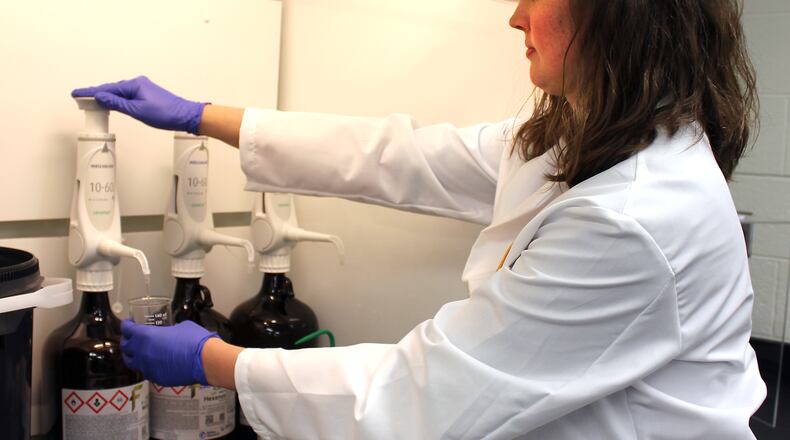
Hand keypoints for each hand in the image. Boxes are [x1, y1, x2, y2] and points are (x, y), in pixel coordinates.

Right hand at [72, 76, 206, 133]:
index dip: (90, 92)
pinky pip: (127, 96)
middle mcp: (138, 84)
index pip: (107, 89)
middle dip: (95, 94)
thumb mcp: (137, 111)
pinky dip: (117, 99)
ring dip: (106, 97)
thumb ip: (117, 104)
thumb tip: (101, 97)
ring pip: (119, 93)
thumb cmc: (165, 113)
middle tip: (79, 98)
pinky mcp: (147, 95)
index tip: (76, 93)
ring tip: (91, 101)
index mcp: (134, 85)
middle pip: (111, 89)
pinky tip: (111, 103)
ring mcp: (143, 89)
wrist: (185, 116)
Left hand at [121, 319, 218, 385]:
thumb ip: (169, 330)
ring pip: (133, 363)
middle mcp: (142, 353)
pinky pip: (147, 371)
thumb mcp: (181, 326)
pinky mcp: (156, 378)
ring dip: (135, 356)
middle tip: (132, 336)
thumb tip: (170, 332)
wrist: (205, 361)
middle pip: (125, 347)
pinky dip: (148, 365)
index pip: (127, 329)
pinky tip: (156, 362)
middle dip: (127, 341)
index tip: (129, 322)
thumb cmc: (194, 339)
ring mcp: (148, 368)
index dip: (126, 325)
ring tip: (141, 352)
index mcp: (146, 336)